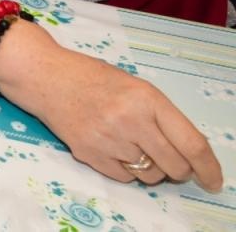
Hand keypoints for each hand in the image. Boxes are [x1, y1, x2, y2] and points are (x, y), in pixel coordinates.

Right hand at [1, 29, 222, 192]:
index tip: (213, 181)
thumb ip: (160, 117)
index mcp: (146, 99)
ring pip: (150, 175)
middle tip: (167, 159)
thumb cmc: (91, 77)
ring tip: (129, 144)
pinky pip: (124, 178)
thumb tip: (185, 154)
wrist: (44, 76)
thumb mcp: (134, 86)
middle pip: (174, 166)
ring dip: (149, 168)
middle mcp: (130, 120)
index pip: (191, 144)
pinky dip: (125, 170)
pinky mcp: (88, 153)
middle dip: (177, 169)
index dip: (208, 168)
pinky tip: (112, 147)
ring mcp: (108, 139)